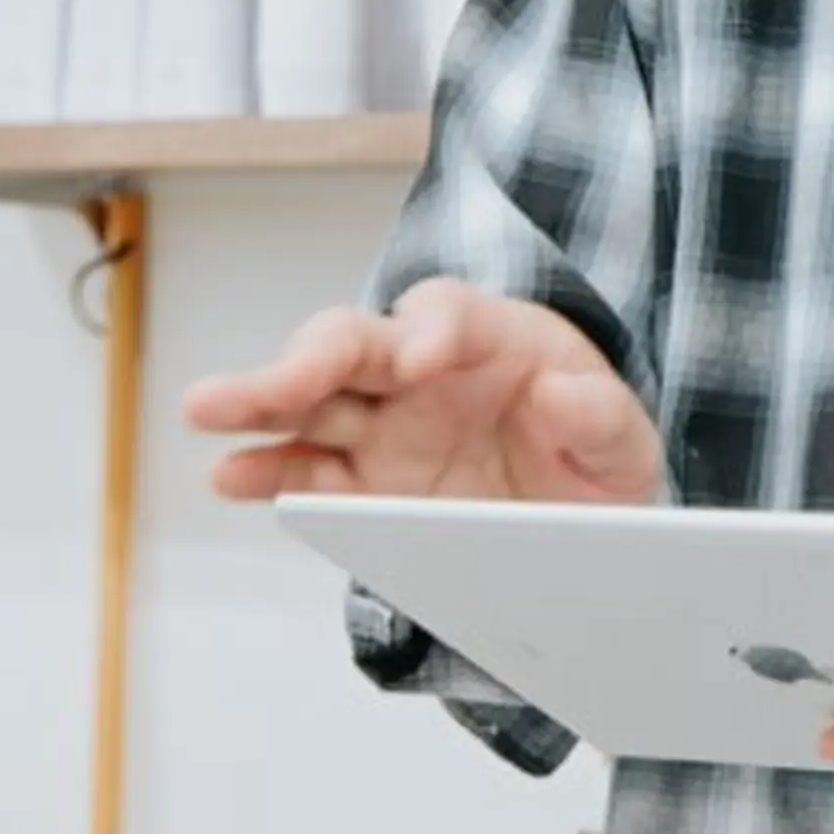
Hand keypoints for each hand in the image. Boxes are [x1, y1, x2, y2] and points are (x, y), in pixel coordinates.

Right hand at [181, 276, 661, 503]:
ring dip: (258, 402)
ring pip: (309, 400)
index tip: (422, 356)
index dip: (430, 327)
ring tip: (206, 411)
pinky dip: (266, 469)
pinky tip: (230, 472)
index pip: (448, 312)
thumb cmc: (597, 460)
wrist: (582, 521)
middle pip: (354, 343)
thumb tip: (559, 392)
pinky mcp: (362, 482)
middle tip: (281, 382)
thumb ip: (602, 415)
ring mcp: (385, 426)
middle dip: (311, 357)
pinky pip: (305, 470)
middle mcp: (423, 370)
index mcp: (493, 339)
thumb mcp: (627, 443)